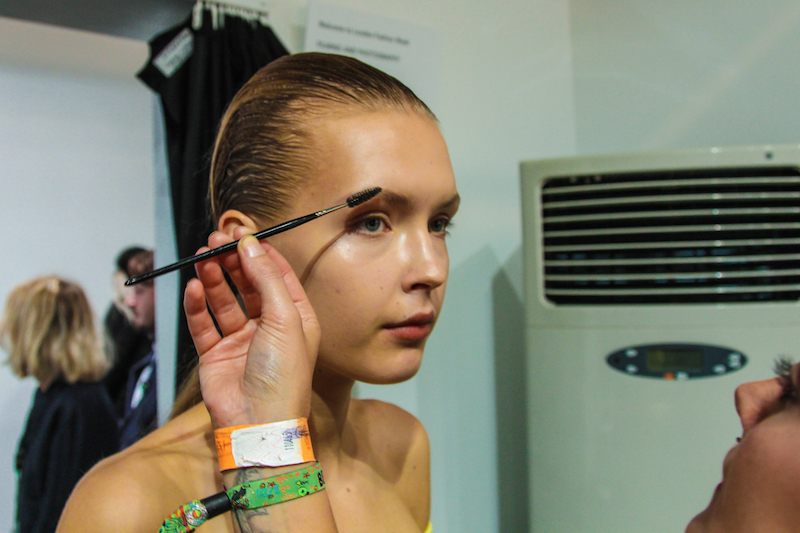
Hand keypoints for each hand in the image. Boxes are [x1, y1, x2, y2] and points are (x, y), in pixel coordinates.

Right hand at [184, 230, 320, 427]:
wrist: (258, 422)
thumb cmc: (283, 375)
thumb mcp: (284, 318)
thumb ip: (266, 278)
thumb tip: (250, 244)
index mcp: (296, 318)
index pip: (278, 275)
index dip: (260, 252)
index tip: (242, 233)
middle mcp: (269, 327)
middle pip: (248, 284)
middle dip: (232, 261)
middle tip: (215, 241)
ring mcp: (242, 341)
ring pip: (224, 300)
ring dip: (214, 278)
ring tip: (201, 258)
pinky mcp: (215, 355)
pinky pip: (204, 324)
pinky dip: (198, 304)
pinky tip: (194, 287)